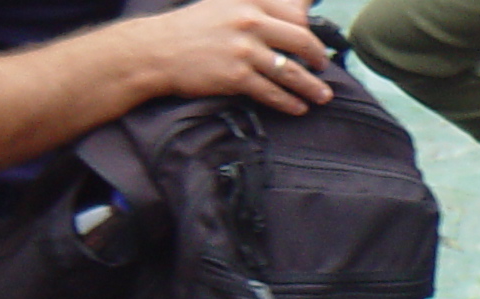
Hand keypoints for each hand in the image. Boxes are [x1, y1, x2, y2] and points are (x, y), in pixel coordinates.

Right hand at [134, 0, 332, 114]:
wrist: (156, 50)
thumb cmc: (191, 28)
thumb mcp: (223, 5)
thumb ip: (255, 8)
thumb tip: (295, 12)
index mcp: (248, 0)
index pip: (295, 13)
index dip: (312, 31)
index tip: (318, 43)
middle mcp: (248, 20)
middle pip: (301, 40)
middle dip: (318, 57)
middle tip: (323, 67)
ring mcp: (244, 49)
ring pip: (291, 71)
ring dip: (312, 87)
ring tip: (322, 95)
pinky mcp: (237, 76)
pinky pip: (273, 93)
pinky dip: (290, 103)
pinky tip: (299, 108)